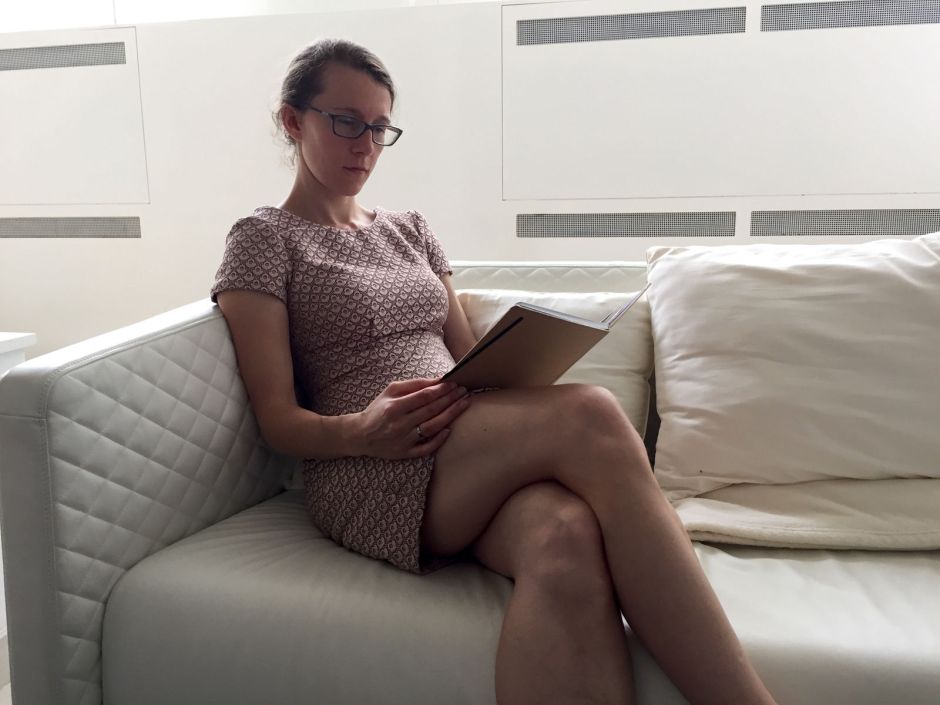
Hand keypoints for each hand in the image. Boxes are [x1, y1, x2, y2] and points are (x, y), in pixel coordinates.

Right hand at [353, 377, 470, 458]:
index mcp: (394, 407)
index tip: (454, 383)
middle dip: (450, 399)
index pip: (424, 396)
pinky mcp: (405, 453)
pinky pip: (426, 448)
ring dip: (451, 415)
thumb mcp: (390, 391)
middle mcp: (399, 424)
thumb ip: (413, 385)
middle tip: (464, 391)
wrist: (361, 435)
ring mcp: (403, 440)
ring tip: (464, 404)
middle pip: (431, 410)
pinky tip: (449, 429)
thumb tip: (437, 380)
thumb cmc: (378, 409)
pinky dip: (438, 440)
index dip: (442, 389)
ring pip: (432, 428)